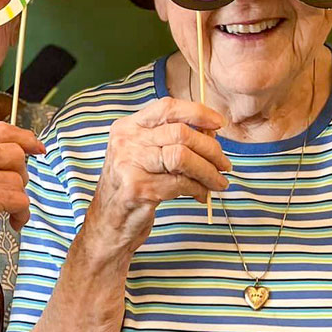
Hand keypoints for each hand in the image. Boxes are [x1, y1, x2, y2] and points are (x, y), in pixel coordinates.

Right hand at [0, 122, 44, 289]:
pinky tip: (11, 221)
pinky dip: (21, 214)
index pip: (0, 130)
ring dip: (18, 197)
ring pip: (19, 179)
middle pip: (15, 153)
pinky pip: (21, 200)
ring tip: (4, 209)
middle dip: (20, 174)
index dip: (24, 137)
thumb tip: (20, 148)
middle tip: (9, 189)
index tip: (36, 147)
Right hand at [86, 97, 228, 254]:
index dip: (197, 113)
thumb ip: (169, 140)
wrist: (108, 224)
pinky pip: (179, 183)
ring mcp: (129, 164)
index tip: (218, 124)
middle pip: (180, 133)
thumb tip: (210, 134)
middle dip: (210, 149)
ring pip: (182, 157)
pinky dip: (198, 189)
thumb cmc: (131, 187)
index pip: (167, 107)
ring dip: (208, 171)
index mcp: (128, 127)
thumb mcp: (143, 155)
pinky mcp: (137, 189)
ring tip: (218, 182)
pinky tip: (202, 195)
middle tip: (224, 164)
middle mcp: (126, 141)